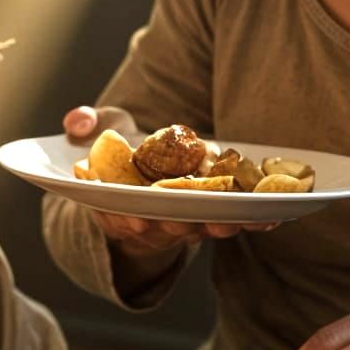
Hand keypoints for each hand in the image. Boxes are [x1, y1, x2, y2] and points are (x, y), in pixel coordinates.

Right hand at [61, 104, 277, 255]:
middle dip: (183, 223)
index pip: (122, 213)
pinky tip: (273, 215)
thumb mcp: (96, 130)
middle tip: (200, 219)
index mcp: (119, 200)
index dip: (128, 219)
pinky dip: (250, 221)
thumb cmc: (115, 149)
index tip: (136, 220)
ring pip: (201, 228)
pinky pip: (229, 222)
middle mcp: (150, 217)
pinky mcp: (209, 217)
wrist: (137, 176)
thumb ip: (83, 123)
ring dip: (222, 225)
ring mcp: (181, 221)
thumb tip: (77, 121)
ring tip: (241, 218)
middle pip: (167, 224)